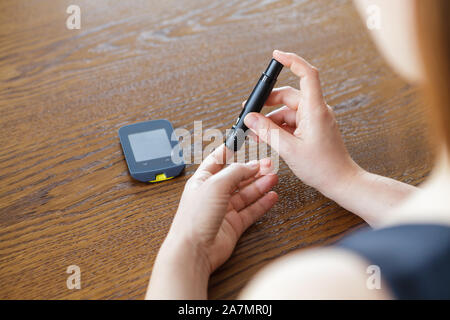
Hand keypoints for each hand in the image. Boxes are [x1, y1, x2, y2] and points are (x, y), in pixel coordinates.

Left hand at [147, 145, 277, 298]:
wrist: (194, 250)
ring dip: (260, 185)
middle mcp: (213, 194)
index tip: (242, 141)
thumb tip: (250, 165)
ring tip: (273, 177)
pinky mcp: (234, 225)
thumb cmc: (194, 219)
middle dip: (252, 169)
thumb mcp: (215, 185)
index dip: (230, 150)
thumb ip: (235, 172)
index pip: (218, 160)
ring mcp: (224, 210)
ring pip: (246, 193)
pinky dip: (262, 203)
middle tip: (268, 163)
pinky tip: (271, 196)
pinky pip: (251, 211)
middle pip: (237, 177)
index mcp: (202, 180)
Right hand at [244, 50, 360, 195]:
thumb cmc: (322, 167)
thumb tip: (251, 118)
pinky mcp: (312, 129)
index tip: (276, 55)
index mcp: (315, 110)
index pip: (307, 75)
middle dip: (268, 102)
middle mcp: (316, 111)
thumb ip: (267, 131)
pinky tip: (266, 136)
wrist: (341, 182)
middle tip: (251, 112)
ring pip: (288, 111)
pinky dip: (278, 127)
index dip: (292, 61)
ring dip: (270, 119)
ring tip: (255, 132)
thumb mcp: (289, 149)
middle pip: (289, 96)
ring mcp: (314, 120)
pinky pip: (292, 122)